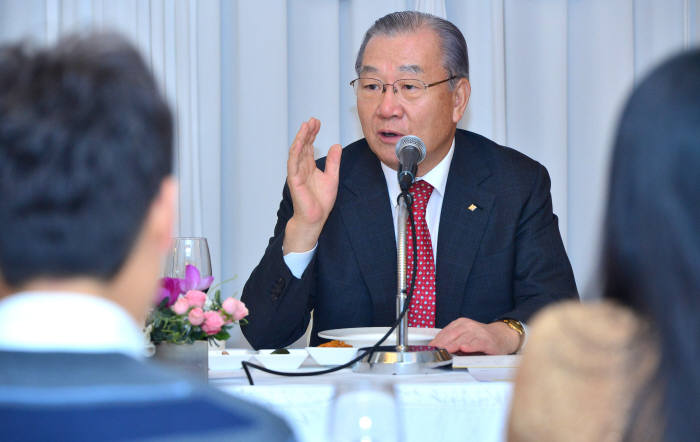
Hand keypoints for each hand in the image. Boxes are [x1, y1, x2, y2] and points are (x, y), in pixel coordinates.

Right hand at [283, 118, 341, 253]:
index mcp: (309, 166)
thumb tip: (336, 145)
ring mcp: (296, 172)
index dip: (313, 133)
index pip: (310, 146)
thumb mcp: (332, 177)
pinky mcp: (294, 179)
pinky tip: (300, 142)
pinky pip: (293, 163)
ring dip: (301, 138)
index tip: (317, 122)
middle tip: (313, 120)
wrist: (316, 218)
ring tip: (306, 126)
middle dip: (307, 132)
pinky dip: (296, 152)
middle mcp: (301, 167)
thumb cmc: (321, 201)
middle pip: (303, 145)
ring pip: (297, 151)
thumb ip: (333, 161)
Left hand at [429, 318, 519, 354]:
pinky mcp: (487, 340)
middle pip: (452, 335)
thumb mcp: (464, 337)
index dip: (436, 341)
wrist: (502, 337)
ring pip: (463, 339)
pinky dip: (470, 346)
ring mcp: (478, 332)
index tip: (429, 349)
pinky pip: (477, 343)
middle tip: (434, 351)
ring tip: (445, 351)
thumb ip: (452, 341)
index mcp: (460, 323)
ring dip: (453, 345)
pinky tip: (464, 349)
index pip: (445, 332)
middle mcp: (468, 326)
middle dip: (442, 344)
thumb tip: (437, 349)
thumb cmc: (481, 339)